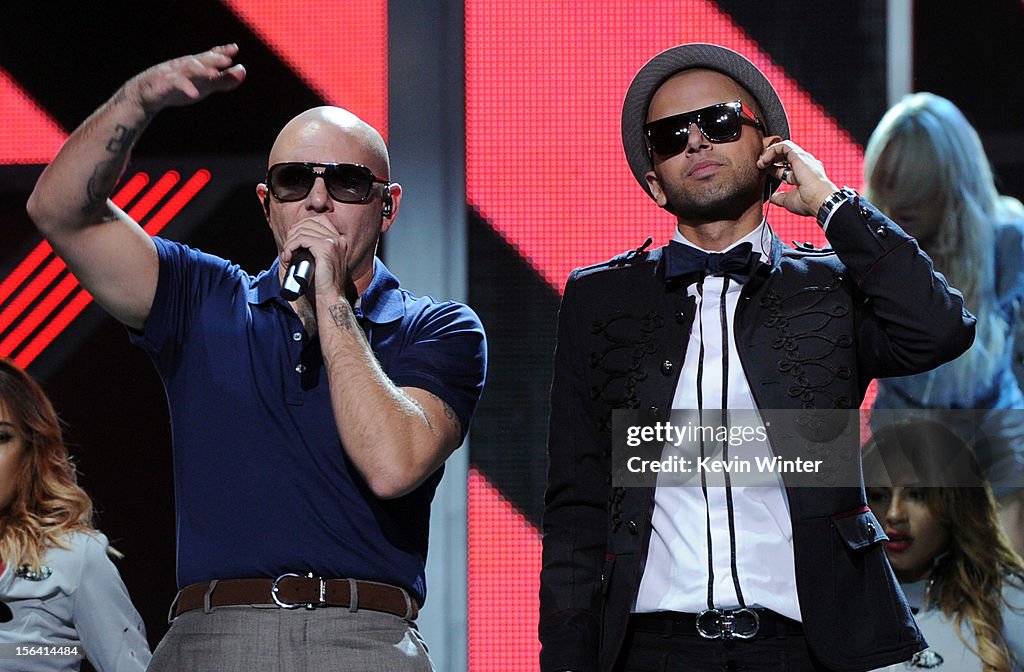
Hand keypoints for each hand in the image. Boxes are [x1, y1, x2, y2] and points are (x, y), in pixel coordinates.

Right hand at [125, 44, 245, 114]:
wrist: (145, 95)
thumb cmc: (178, 87)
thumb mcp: (204, 85)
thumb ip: (223, 80)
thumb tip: (243, 70)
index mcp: (194, 65)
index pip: (208, 55)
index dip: (220, 51)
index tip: (234, 48)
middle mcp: (183, 66)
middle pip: (199, 60)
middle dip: (212, 58)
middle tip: (227, 59)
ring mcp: (171, 74)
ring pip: (186, 69)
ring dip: (200, 70)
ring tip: (214, 74)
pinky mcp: (161, 85)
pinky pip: (173, 85)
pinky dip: (184, 88)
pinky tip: (194, 94)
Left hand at [281, 218, 349, 300]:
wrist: (331, 297)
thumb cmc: (324, 284)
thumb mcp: (323, 262)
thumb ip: (317, 250)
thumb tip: (298, 239)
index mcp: (339, 240)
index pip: (319, 220)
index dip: (302, 226)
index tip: (293, 239)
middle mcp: (338, 238)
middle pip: (310, 222)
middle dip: (294, 232)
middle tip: (288, 247)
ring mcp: (333, 242)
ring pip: (303, 230)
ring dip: (290, 240)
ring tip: (287, 253)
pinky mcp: (325, 247)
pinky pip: (302, 239)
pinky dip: (291, 245)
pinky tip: (288, 255)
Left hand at [756, 140, 838, 217]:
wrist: (818, 200)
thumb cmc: (808, 202)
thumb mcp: (788, 200)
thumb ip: (779, 197)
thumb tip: (772, 197)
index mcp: (803, 176)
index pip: (785, 168)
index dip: (773, 170)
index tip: (763, 174)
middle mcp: (804, 165)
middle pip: (784, 157)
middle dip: (770, 160)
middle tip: (759, 166)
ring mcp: (802, 159)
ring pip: (784, 148)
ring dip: (769, 153)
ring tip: (761, 162)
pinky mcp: (798, 155)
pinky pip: (783, 146)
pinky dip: (772, 150)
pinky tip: (765, 160)